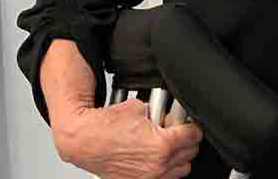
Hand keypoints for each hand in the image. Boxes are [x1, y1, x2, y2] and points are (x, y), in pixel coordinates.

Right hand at [51, 97, 202, 178]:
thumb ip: (162, 111)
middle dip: (186, 139)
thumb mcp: (141, 107)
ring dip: (177, 156)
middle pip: (190, 154)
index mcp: (161, 147)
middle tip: (176, 129)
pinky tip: (155, 154)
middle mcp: (156, 167)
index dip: (192, 124)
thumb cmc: (107, 124)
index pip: (193, 135)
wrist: (83, 139)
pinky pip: (162, 178)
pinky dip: (163, 167)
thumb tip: (172, 112)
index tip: (189, 120)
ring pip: (179, 170)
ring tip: (166, 142)